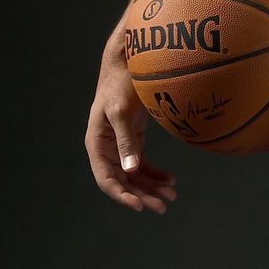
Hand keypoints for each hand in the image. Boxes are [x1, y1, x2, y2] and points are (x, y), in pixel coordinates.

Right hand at [85, 42, 176, 213]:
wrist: (129, 62)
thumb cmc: (121, 84)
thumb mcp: (122, 112)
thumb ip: (125, 141)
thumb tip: (130, 170)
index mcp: (97, 143)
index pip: (106, 178)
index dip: (121, 195)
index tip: (139, 206)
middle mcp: (106, 147)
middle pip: (123, 181)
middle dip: (142, 195)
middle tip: (163, 206)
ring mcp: (120, 143)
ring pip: (134, 174)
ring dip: (151, 187)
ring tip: (172, 195)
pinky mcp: (133, 137)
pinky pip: (142, 162)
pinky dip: (155, 172)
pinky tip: (170, 179)